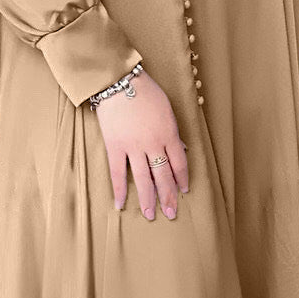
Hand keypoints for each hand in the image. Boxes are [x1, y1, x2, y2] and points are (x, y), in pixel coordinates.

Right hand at [93, 69, 187, 218]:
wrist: (118, 82)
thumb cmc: (145, 92)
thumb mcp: (167, 109)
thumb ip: (173, 131)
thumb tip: (181, 148)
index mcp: (168, 134)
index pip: (179, 163)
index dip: (182, 179)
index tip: (183, 191)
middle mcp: (153, 145)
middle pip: (164, 176)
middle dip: (168, 196)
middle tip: (171, 213)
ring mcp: (133, 147)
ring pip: (143, 179)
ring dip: (148, 199)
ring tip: (151, 215)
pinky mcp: (115, 147)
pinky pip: (118, 173)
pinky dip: (119, 190)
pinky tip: (121, 204)